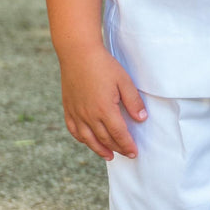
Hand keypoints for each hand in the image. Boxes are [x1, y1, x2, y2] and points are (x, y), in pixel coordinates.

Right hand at [59, 45, 146, 160]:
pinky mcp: (68, 108)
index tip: (134, 152)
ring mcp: (77, 113)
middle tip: (126, 154)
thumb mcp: (124, 81)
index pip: (119, 134)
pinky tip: (88, 141)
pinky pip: (74, 130)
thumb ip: (133, 101)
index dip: (127, 145)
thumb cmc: (103, 65)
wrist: (78, 53)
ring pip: (88, 139)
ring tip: (109, 156)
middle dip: (117, 148)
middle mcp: (89, 115)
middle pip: (104, 139)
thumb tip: (142, 119)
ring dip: (99, 149)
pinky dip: (82, 139)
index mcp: (105, 109)